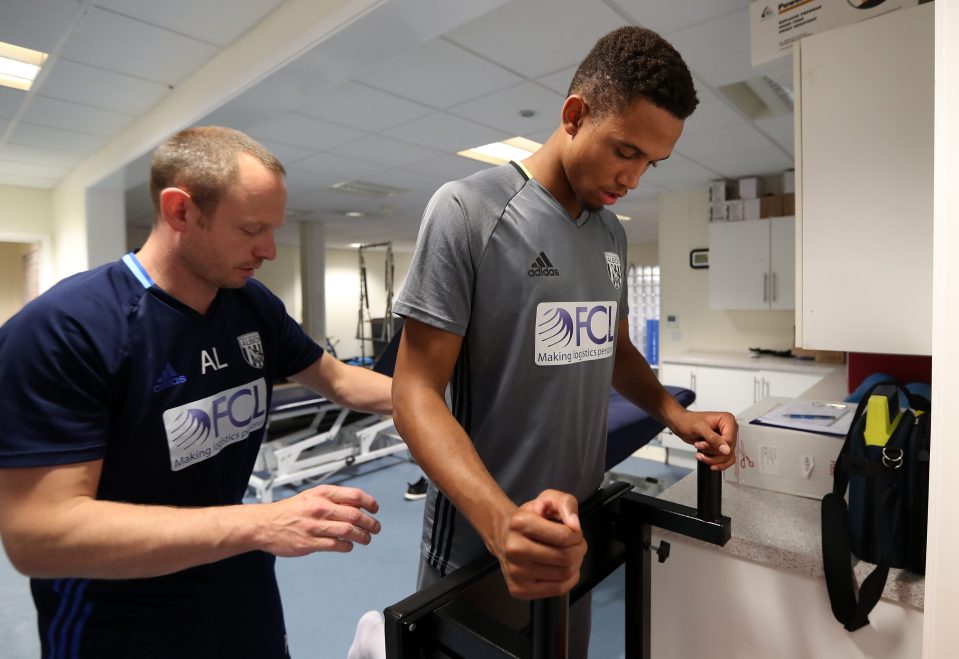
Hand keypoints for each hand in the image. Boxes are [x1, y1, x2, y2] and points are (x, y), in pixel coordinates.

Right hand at [256, 484, 380, 555]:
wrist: (264, 524)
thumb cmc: (290, 510)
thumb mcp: (312, 496)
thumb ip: (333, 499)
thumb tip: (358, 505)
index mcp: (322, 494)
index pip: (354, 495)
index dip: (369, 502)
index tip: (375, 509)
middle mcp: (319, 508)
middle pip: (355, 514)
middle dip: (370, 523)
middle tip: (376, 528)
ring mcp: (314, 526)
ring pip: (348, 531)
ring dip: (362, 536)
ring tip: (366, 539)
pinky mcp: (309, 543)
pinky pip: (336, 545)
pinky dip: (347, 546)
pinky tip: (348, 546)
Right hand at [493, 490, 586, 599]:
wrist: (503, 535)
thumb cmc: (528, 518)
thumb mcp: (548, 499)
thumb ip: (566, 503)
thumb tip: (574, 524)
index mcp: (520, 523)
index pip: (565, 536)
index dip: (577, 535)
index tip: (574, 533)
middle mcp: (514, 549)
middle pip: (566, 557)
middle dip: (579, 550)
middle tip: (576, 545)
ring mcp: (515, 572)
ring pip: (564, 574)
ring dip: (575, 564)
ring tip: (568, 555)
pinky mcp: (519, 589)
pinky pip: (558, 589)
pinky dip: (568, 579)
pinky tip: (562, 568)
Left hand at [670, 409, 737, 470]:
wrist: (681, 423)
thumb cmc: (688, 421)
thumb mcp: (700, 428)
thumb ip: (714, 439)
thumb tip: (726, 450)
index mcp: (727, 420)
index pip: (730, 441)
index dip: (717, 447)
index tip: (704, 445)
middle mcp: (729, 429)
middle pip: (728, 451)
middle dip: (712, 452)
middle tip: (700, 446)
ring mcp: (726, 439)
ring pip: (727, 457)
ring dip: (712, 459)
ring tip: (700, 453)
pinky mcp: (722, 446)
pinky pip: (725, 459)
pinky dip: (715, 462)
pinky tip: (705, 458)